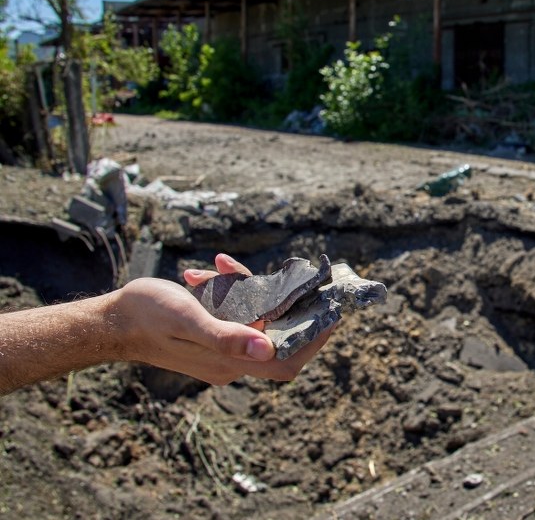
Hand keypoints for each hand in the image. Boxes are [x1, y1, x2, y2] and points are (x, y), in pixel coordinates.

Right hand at [114, 253, 335, 384]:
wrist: (108, 321)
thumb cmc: (145, 317)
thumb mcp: (187, 319)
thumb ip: (225, 336)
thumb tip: (267, 347)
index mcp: (228, 362)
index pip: (286, 362)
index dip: (313, 342)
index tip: (331, 315)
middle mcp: (229, 359)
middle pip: (276, 338)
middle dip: (287, 308)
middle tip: (302, 280)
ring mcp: (219, 347)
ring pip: (253, 319)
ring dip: (246, 290)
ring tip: (219, 266)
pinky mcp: (209, 333)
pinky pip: (232, 312)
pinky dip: (226, 289)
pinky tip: (205, 269)